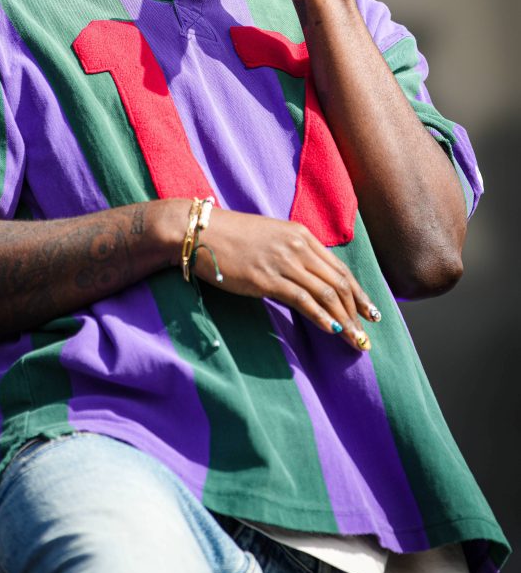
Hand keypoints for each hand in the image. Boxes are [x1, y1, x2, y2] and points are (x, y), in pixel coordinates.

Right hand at [190, 207, 378, 350]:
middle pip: (338, 282)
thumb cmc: (231, 236)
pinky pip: (303, 301)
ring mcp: (283, 262)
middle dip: (357, 310)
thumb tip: (307, 276)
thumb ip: (291, 252)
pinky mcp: (267, 279)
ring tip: (355, 340)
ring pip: (326, 293)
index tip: (370, 311)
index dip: (358, 292)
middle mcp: (297, 247)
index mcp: (301, 235)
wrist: (202, 232)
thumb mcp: (270, 237)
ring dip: (345, 319)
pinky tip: (333, 331)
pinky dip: (322, 317)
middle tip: (367, 332)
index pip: (339, 268)